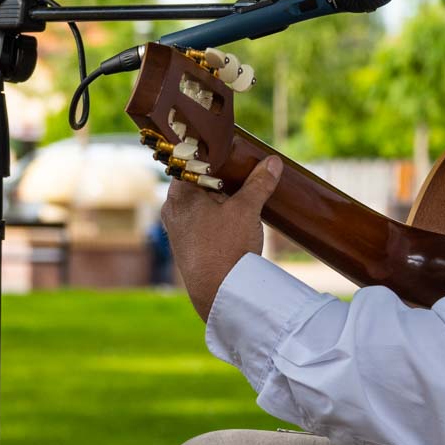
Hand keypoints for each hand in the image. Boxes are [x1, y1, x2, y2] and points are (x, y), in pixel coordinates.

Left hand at [162, 156, 283, 321]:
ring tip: (242, 192)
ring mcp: (177, 228)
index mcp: (179, 193)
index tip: (232, 149)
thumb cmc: (226, 248)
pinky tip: (234, 215)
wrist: (219, 295)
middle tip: (243, 168)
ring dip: (219, 196)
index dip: (212, 153)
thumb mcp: (247, 210)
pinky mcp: (186, 245)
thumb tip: (272, 161)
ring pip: (199, 202)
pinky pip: (200, 219)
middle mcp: (172, 209)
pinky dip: (216, 214)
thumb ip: (259, 183)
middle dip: (220, 175)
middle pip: (196, 180)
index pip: (191, 161)